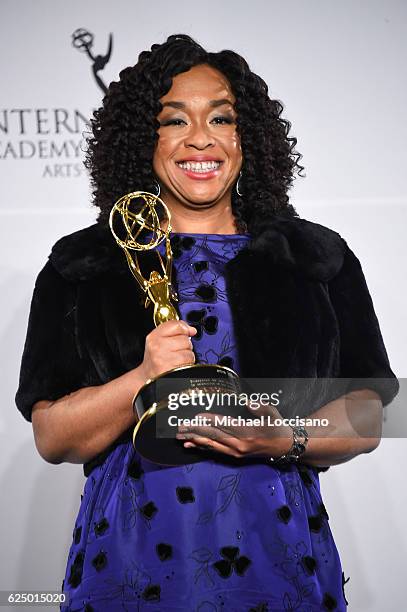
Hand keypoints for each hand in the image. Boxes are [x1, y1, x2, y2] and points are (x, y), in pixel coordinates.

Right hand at [138, 320, 196, 380]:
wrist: (148, 377)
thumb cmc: (155, 359)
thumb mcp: (158, 340)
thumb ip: (174, 330)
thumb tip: (191, 329)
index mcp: (154, 337)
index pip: (176, 325)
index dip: (184, 328)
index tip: (185, 332)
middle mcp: (157, 347)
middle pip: (185, 339)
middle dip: (185, 345)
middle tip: (176, 350)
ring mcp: (164, 359)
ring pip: (189, 351)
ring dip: (187, 356)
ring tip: (177, 359)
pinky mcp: (172, 369)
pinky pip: (189, 362)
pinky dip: (187, 364)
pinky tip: (178, 365)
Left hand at [175, 402, 292, 459]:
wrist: (284, 447)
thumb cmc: (277, 426)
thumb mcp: (271, 413)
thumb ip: (259, 407)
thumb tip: (247, 401)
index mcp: (247, 433)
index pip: (224, 425)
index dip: (209, 420)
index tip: (196, 416)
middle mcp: (239, 444)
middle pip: (213, 436)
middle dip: (195, 431)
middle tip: (180, 427)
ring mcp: (236, 451)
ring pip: (211, 445)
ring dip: (194, 440)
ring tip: (180, 437)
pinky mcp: (234, 455)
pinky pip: (214, 451)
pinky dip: (201, 447)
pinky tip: (190, 445)